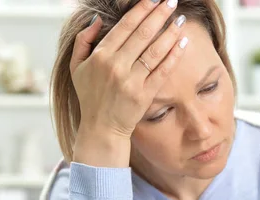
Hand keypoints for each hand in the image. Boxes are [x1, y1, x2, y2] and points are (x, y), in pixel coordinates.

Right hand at [70, 0, 187, 163]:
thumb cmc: (90, 97)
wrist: (101, 128)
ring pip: (155, 51)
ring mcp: (131, 80)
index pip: (124, 26)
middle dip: (159, 14)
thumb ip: (83, 41)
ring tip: (181, 20)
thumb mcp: (76, 67)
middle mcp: (116, 66)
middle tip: (171, 1)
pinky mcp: (145, 94)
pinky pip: (162, 70)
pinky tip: (182, 43)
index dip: (140, 10)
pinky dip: (174, 56)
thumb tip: (97, 20)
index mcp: (100, 55)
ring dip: (170, 33)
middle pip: (142, 34)